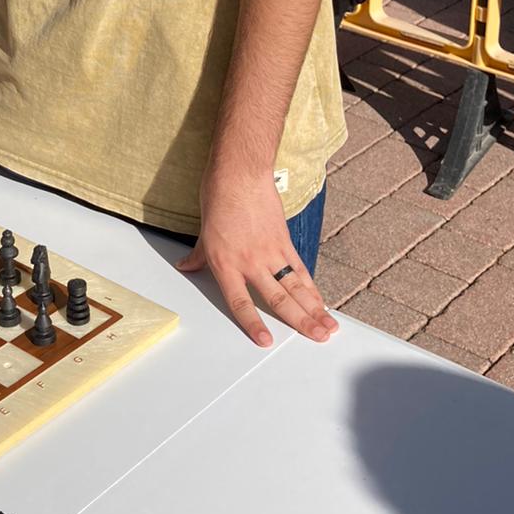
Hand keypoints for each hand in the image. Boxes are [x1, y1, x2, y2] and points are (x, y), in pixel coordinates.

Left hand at [176, 161, 337, 347]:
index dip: (253, 323)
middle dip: (300, 322)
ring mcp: (270, 251)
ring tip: (327, 327)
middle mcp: (250, 261)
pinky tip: (320, 301)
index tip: (266, 340)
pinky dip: (311, 286)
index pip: (240, 301)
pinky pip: (300, 268)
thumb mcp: (204, 231)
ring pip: (296, 287)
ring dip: (314, 309)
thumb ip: (198, 255)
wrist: (240, 172)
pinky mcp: (284, 240)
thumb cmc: (219, 197)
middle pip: (279, 299)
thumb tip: (185, 266)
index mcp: (226, 263)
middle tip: (317, 338)